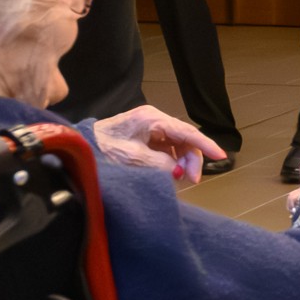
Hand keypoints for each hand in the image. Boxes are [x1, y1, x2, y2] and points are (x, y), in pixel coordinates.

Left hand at [94, 106, 225, 184]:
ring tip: (180, 178)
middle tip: (191, 180)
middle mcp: (154, 119)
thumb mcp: (132, 158)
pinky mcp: (146, 136)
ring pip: (178, 144)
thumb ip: (160, 164)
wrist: (78, 146)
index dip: (205, 144)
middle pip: (184, 138)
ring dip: (182, 161)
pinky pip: (168, 148)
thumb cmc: (102, 149)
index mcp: (151, 118)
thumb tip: (180, 172)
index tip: (220, 156)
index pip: (185, 131)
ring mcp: (150, 127)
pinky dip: (172, 160)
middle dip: (191, 158)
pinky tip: (171, 171)